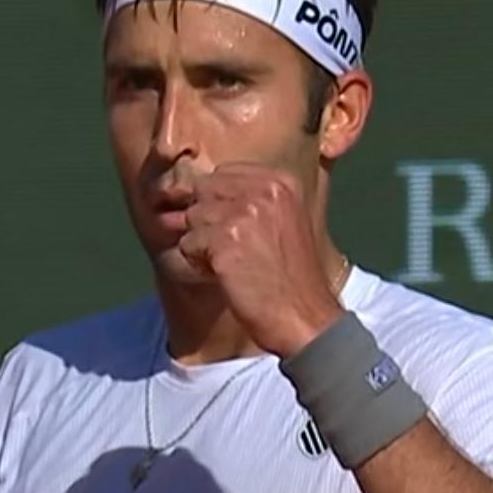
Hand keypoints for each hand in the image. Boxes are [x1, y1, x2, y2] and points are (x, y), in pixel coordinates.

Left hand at [177, 163, 343, 356]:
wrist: (304, 318)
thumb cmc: (291, 281)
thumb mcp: (285, 223)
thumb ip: (252, 202)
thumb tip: (197, 194)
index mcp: (281, 182)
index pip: (223, 174)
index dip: (218, 204)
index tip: (235, 232)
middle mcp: (264, 191)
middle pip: (204, 192)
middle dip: (207, 221)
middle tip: (230, 251)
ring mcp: (244, 214)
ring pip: (193, 218)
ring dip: (202, 245)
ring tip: (231, 265)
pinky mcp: (225, 241)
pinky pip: (188, 244)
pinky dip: (199, 264)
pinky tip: (224, 277)